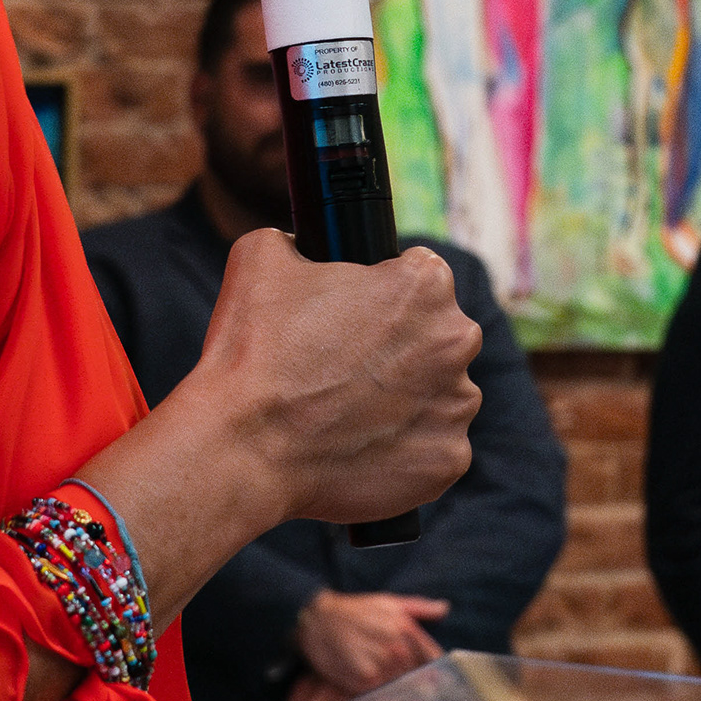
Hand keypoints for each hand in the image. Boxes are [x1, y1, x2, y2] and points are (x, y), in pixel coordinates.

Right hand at [190, 231, 478, 528]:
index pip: (420, 275)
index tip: (355, 317)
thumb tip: (300, 245)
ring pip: (439, 395)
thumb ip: (296, 240)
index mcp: (425, 285)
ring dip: (407, 402)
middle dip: (402, 349)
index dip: (384, 293)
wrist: (244, 450)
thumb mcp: (260, 258)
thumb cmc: (253, 353)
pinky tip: (360, 451)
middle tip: (346, 370)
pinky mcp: (447, 461)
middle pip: (437, 337)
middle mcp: (456, 342)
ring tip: (348, 415)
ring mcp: (456, 406)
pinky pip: (433, 450)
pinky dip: (405, 453)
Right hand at [298, 590, 447, 694]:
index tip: (445, 680)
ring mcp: (380, 665)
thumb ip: (420, 607)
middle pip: (420, 675)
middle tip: (433, 698)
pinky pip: (384, 694)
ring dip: (410, 696)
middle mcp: (395, 647)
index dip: (441, 670)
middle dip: (426, 685)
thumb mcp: (388, 602)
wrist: (317, 620)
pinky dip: (390, 700)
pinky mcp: (363, 680)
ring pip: (404, 686)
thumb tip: (445, 608)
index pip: (433, 657)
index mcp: (405, 628)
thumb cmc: (355, 610)